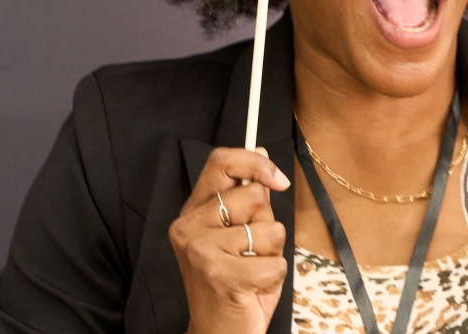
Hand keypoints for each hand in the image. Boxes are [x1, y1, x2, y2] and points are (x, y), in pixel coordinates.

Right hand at [169, 147, 291, 333]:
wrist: (218, 333)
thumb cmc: (235, 284)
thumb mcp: (241, 235)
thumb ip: (248, 198)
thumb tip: (260, 152)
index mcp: (193, 212)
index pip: (220, 163)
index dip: (255, 163)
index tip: (279, 180)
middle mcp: (188, 227)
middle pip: (254, 195)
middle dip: (268, 224)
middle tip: (252, 251)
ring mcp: (201, 251)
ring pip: (269, 229)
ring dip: (272, 253)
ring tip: (251, 271)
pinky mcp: (220, 275)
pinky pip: (275, 261)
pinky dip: (274, 276)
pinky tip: (254, 288)